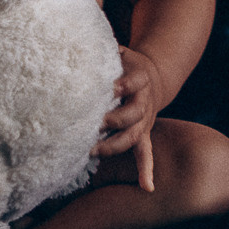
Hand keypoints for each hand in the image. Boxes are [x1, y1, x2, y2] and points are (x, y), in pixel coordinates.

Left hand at [94, 46, 157, 192]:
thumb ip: (104, 50)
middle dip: (115, 119)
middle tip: (96, 124)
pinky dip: (146, 170)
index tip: (110, 88)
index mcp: (140, 79)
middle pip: (134, 114)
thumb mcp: (119, 52)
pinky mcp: (143, 133)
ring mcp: (144, 121)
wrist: (152, 77)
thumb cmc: (125, 64)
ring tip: (94, 151)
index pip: (135, 83)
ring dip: (116, 145)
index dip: (124, 85)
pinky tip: (147, 187)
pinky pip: (146, 153)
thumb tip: (76, 41)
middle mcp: (144, 102)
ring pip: (134, 136)